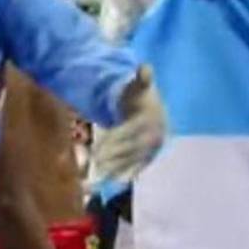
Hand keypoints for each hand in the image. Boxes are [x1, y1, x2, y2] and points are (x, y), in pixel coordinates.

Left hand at [93, 66, 166, 182]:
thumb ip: (142, 78)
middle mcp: (155, 137)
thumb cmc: (140, 97)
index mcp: (151, 120)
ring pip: (133, 161)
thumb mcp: (140, 86)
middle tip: (94, 162)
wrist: (154, 111)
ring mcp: (153, 150)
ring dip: (116, 169)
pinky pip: (137, 168)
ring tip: (98, 176)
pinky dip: (124, 174)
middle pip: (131, 149)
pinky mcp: (150, 158)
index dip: (113, 141)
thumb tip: (145, 67)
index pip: (130, 132)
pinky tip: (109, 180)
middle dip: (113, 156)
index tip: (97, 148)